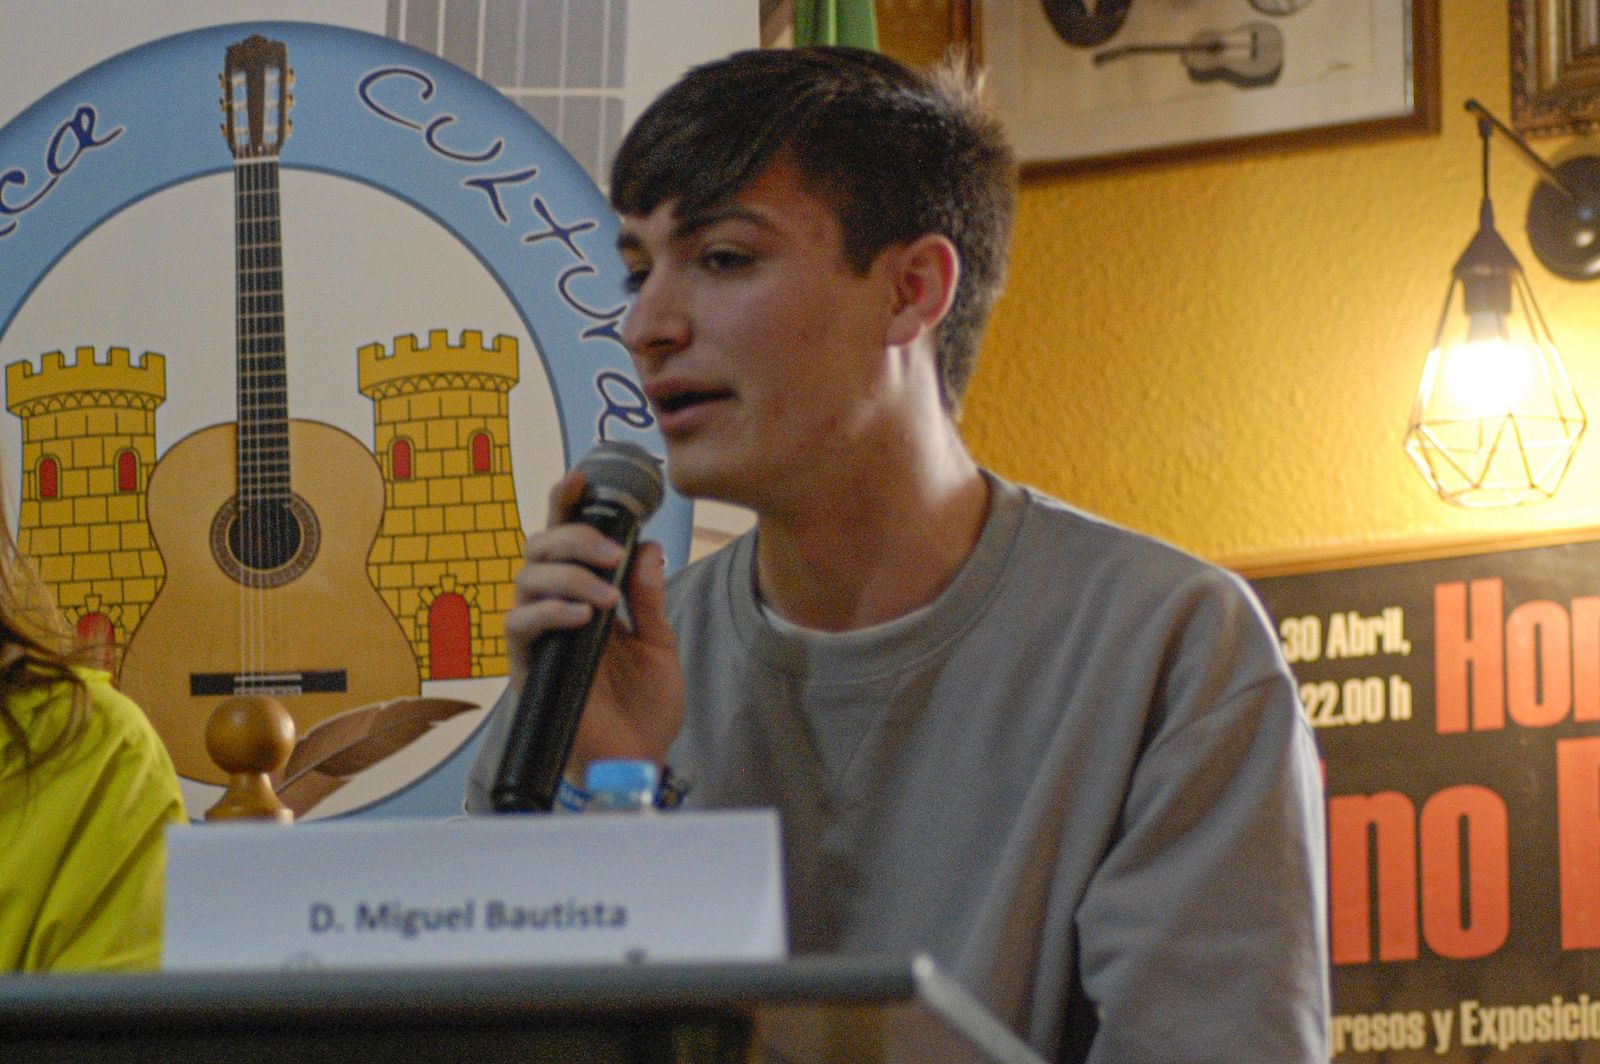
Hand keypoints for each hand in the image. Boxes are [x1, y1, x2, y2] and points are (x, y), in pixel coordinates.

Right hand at [504, 469, 684, 772]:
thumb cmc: (645, 707)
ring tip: (605, 598)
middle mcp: (556, 609)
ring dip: (568, 576)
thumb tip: (646, 545)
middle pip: (539, 548)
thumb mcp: (659, 643)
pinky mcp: (528, 667)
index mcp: (586, 597)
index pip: (567, 542)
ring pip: (527, 579)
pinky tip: (582, 618)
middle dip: (573, 536)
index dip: (566, 505)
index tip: (582, 477)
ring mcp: (539, 636)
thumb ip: (647, 596)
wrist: (638, 761)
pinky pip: (521, 625)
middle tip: (611, 552)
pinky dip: (550, 613)